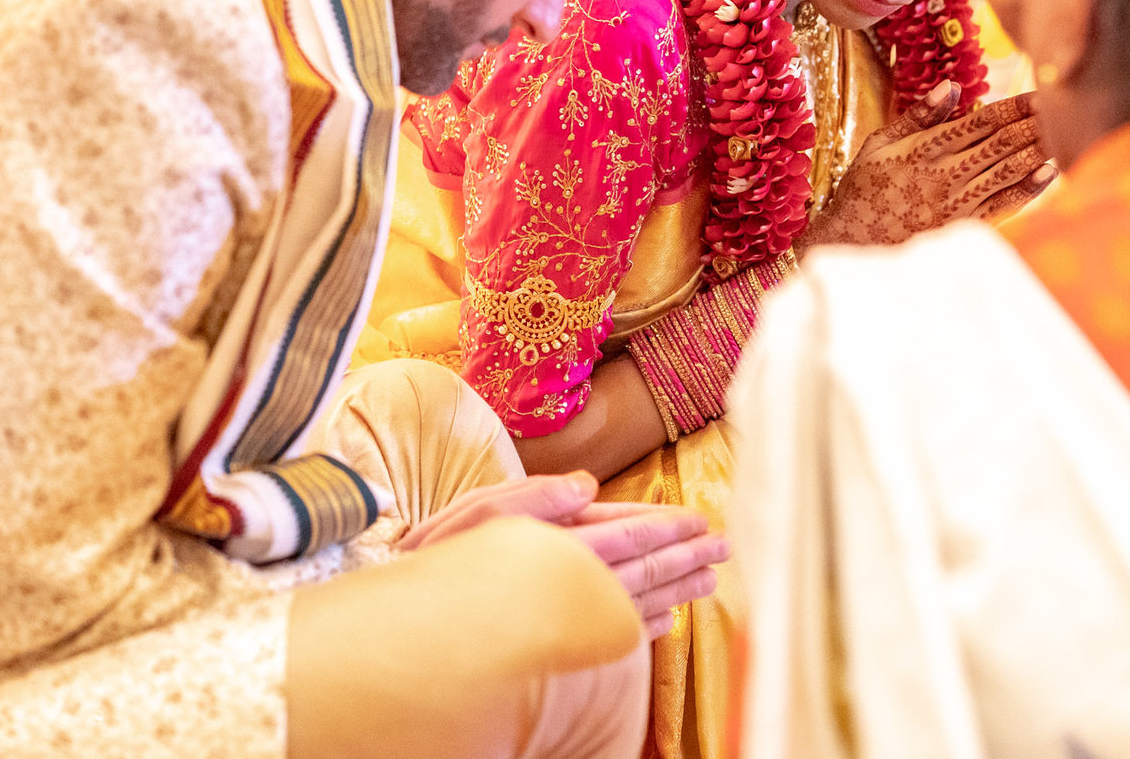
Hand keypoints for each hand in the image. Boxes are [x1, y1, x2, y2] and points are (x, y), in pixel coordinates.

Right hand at [401, 473, 724, 640]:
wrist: (406, 626)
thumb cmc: (436, 562)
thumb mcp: (478, 511)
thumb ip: (535, 495)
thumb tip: (589, 484)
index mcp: (555, 547)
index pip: (625, 536)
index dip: (665, 528)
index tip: (701, 522)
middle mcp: (568, 586)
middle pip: (642, 571)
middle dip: (685, 557)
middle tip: (723, 548)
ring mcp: (567, 620)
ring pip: (637, 603)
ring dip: (677, 590)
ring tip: (709, 580)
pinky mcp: (561, 645)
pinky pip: (616, 636)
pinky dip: (646, 625)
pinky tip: (668, 621)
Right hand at [805, 85, 1052, 248]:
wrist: (854, 242)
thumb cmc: (864, 189)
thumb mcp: (880, 144)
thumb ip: (917, 116)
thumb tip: (950, 86)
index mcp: (926, 147)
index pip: (981, 121)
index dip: (1014, 107)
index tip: (1040, 94)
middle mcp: (947, 172)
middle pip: (1002, 143)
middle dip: (1035, 124)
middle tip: (1066, 107)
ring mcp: (958, 201)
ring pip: (1008, 170)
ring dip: (1039, 150)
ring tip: (1067, 133)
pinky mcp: (964, 226)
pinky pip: (1003, 205)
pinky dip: (1028, 189)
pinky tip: (1049, 173)